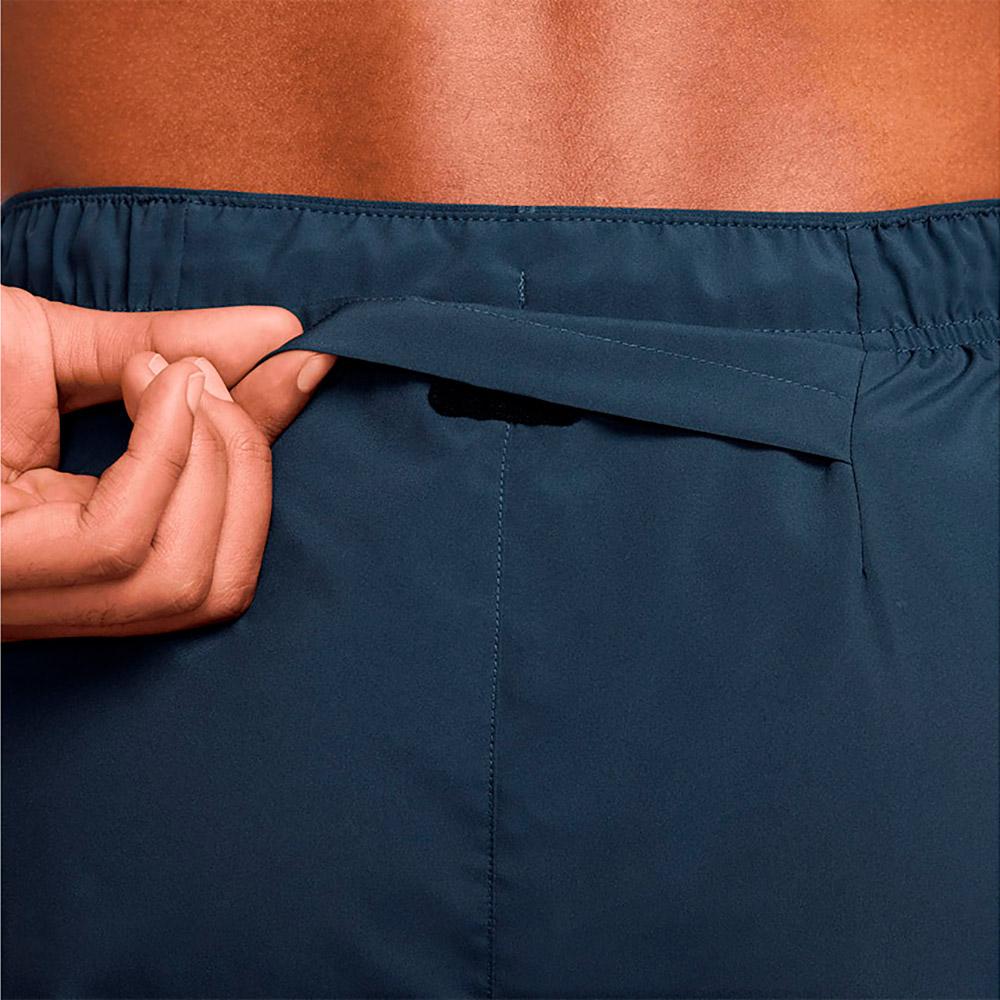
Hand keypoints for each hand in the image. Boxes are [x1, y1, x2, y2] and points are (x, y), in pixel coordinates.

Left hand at [1, 285, 334, 639]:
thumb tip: (284, 335)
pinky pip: (125, 543)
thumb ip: (168, 347)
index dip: (264, 470)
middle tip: (215, 378)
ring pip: (182, 580)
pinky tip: (149, 384)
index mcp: (78, 562)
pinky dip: (166, 453)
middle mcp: (60, 598)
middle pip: (214, 591)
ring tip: (177, 375)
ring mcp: (29, 599)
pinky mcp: (6, 577)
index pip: (214, 566)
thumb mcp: (63, 347)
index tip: (306, 367)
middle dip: (245, 470)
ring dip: (210, 461)